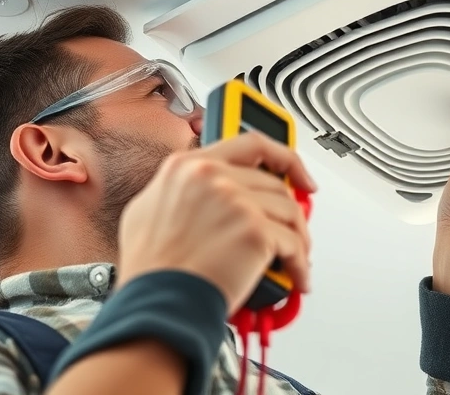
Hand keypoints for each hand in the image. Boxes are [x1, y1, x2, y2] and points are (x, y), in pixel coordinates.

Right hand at [115, 132, 315, 314]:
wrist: (157, 303)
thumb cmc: (151, 270)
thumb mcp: (149, 210)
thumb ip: (183, 191)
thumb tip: (207, 193)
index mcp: (187, 166)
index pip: (251, 145)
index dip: (283, 158)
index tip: (298, 175)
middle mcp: (213, 177)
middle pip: (275, 185)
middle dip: (290, 213)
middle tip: (294, 230)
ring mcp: (236, 202)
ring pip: (289, 213)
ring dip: (298, 239)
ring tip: (295, 259)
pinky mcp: (255, 231)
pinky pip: (294, 244)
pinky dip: (299, 264)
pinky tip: (297, 277)